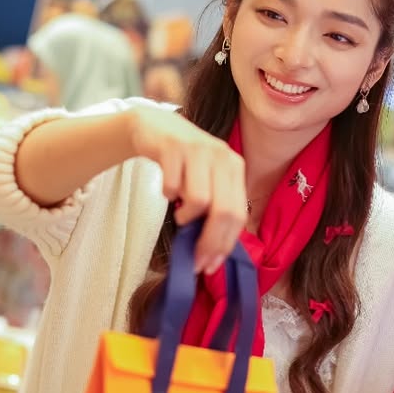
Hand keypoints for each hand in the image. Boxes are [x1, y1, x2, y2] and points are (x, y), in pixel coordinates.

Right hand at [127, 106, 245, 274]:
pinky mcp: (174, 147)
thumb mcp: (206, 181)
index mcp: (235, 168)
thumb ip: (214, 209)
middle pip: (224, 211)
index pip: (238, 215)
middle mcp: (222, 157)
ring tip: (180, 214)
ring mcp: (198, 150)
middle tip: (194, 257)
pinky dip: (168, 195)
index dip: (224, 244)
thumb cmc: (183, 162)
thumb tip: (213, 254)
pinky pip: (172, 185)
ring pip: (200, 200)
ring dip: (186, 216)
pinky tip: (168, 190)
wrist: (155, 128)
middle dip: (209, 241)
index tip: (210, 265)